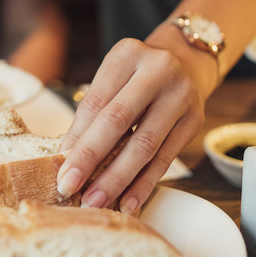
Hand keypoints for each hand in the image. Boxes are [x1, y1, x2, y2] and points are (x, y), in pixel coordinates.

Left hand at [56, 37, 207, 214]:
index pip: (96, 101)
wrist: (186, 62)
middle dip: (91, 158)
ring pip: (144, 145)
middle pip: (118, 121)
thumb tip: (67, 157)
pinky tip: (129, 202)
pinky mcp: (194, 121)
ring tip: (97, 200)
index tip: (61, 167)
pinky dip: (144, 183)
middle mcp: (158, 70)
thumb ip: (92, 112)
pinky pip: (165, 158)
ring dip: (117, 179)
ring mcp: (180, 95)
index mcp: (127, 55)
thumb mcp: (113, 79)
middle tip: (71, 187)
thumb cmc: (137, 75)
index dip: (76, 137)